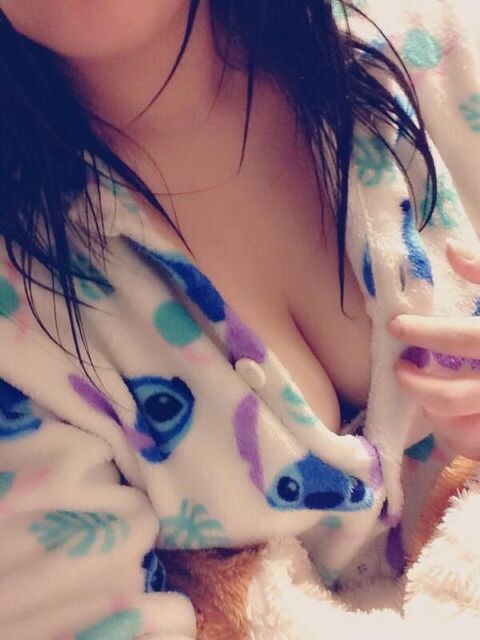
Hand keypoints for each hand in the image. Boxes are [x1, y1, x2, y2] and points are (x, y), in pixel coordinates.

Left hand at [388, 239, 479, 459]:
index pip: (459, 339)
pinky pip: (473, 438)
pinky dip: (454, 426)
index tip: (395, 326)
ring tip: (419, 386)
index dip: (423, 333)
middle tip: (400, 366)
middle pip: (452, 396)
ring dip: (431, 407)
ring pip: (461, 423)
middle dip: (415, 384)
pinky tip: (446, 408)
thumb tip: (450, 249)